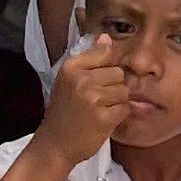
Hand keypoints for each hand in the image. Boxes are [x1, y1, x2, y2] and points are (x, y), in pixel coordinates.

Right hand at [37, 33, 136, 161]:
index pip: (105, 53)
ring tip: (99, 110)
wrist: (55, 144)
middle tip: (96, 100)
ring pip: (124, 91)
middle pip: (118, 73)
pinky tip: (103, 121)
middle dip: (112, 87)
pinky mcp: (104, 117)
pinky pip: (125, 108)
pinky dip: (118, 116)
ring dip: (116, 102)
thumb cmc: (64, 111)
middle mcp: (81, 79)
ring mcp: (93, 98)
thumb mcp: (68, 80)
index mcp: (71, 67)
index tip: (97, 81)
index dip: (106, 68)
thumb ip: (89, 59)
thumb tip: (106, 37)